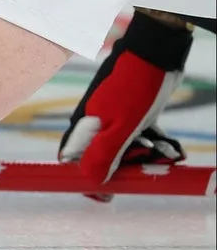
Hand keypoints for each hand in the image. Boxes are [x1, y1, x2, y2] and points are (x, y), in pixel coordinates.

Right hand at [59, 9, 192, 199]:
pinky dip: (159, 145)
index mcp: (84, 129)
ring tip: (169, 153)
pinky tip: (174, 149)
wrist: (155, 53)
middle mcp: (96, 126)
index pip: (74, 164)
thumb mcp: (120, 126)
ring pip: (130, 151)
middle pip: (107, 161)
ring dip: (151, 157)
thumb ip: (103, 155)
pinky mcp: (135, 115)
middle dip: (131, 168)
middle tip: (151, 163)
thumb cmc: (134, 88)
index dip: (88, 183)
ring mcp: (116, 120)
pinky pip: (144, 139)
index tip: (109, 196)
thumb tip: (90, 182)